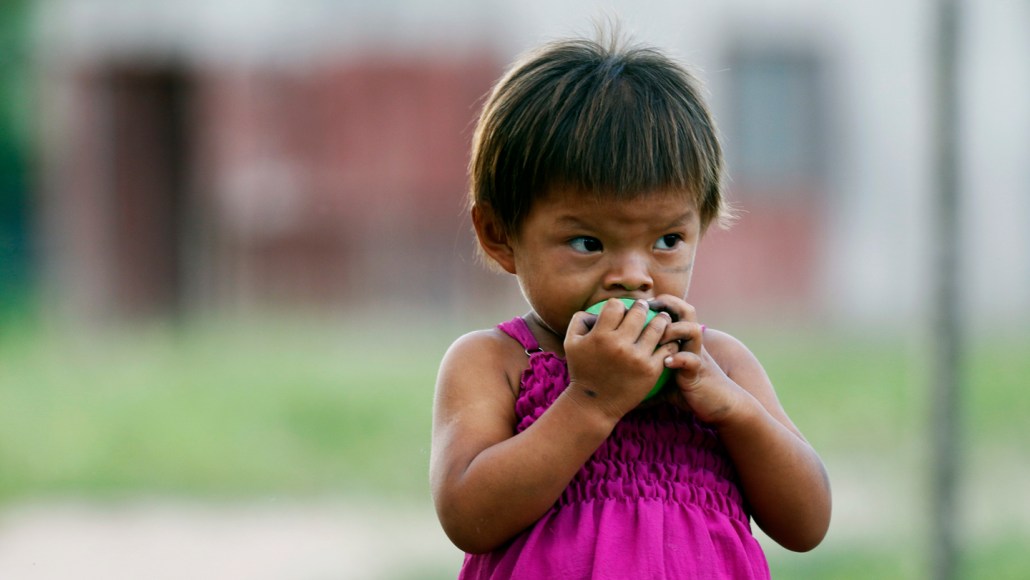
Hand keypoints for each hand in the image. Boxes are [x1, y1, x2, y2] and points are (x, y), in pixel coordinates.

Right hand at [564, 299, 678, 419]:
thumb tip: (596, 308)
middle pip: (639, 313)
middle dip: (643, 306)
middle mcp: (619, 345)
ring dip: (661, 319)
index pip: (615, 305)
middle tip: (646, 306)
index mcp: (600, 336)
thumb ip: (580, 320)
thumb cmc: (582, 371)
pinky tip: (668, 338)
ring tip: (663, 318)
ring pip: (657, 327)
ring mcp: (637, 358)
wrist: (593, 405)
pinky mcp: (650, 370)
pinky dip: (669, 341)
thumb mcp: (571, 343)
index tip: (622, 309)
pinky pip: (666, 348)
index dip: (618, 305)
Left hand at [650, 296, 747, 424]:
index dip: (660, 302)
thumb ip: (649, 377)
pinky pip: (691, 360)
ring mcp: (697, 355)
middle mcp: (691, 343)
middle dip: (668, 305)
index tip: (639, 305)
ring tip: (657, 339)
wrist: (719, 405)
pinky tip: (666, 362)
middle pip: (687, 310)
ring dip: (674, 330)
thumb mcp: (666, 381)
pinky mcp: (699, 371)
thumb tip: (627, 389)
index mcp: (683, 340)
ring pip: (692, 330)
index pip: (676, 310)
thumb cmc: (690, 391)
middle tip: (648, 310)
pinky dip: (679, 358)